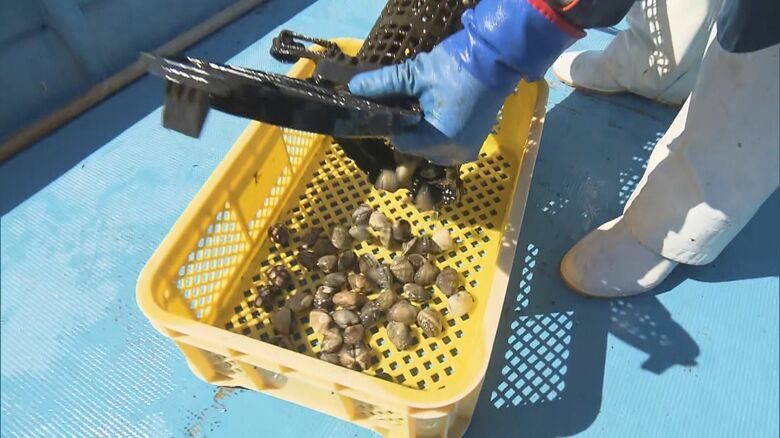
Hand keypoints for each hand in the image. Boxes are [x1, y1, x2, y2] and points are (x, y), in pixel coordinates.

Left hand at [348, 45, 507, 165]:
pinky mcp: (473, 147)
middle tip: (414, 103)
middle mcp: (453, 154)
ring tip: (427, 107)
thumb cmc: (457, 66)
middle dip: (409, 130)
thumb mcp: (416, 74)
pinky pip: (444, 148)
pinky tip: (438, 114)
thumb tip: (353, 88)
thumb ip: (383, 85)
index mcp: (439, 141)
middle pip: (414, 150)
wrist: (496, 59)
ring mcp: (465, 153)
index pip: (400, 144)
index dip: (394, 125)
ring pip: (428, 150)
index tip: (398, 106)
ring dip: (422, 134)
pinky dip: (437, 135)